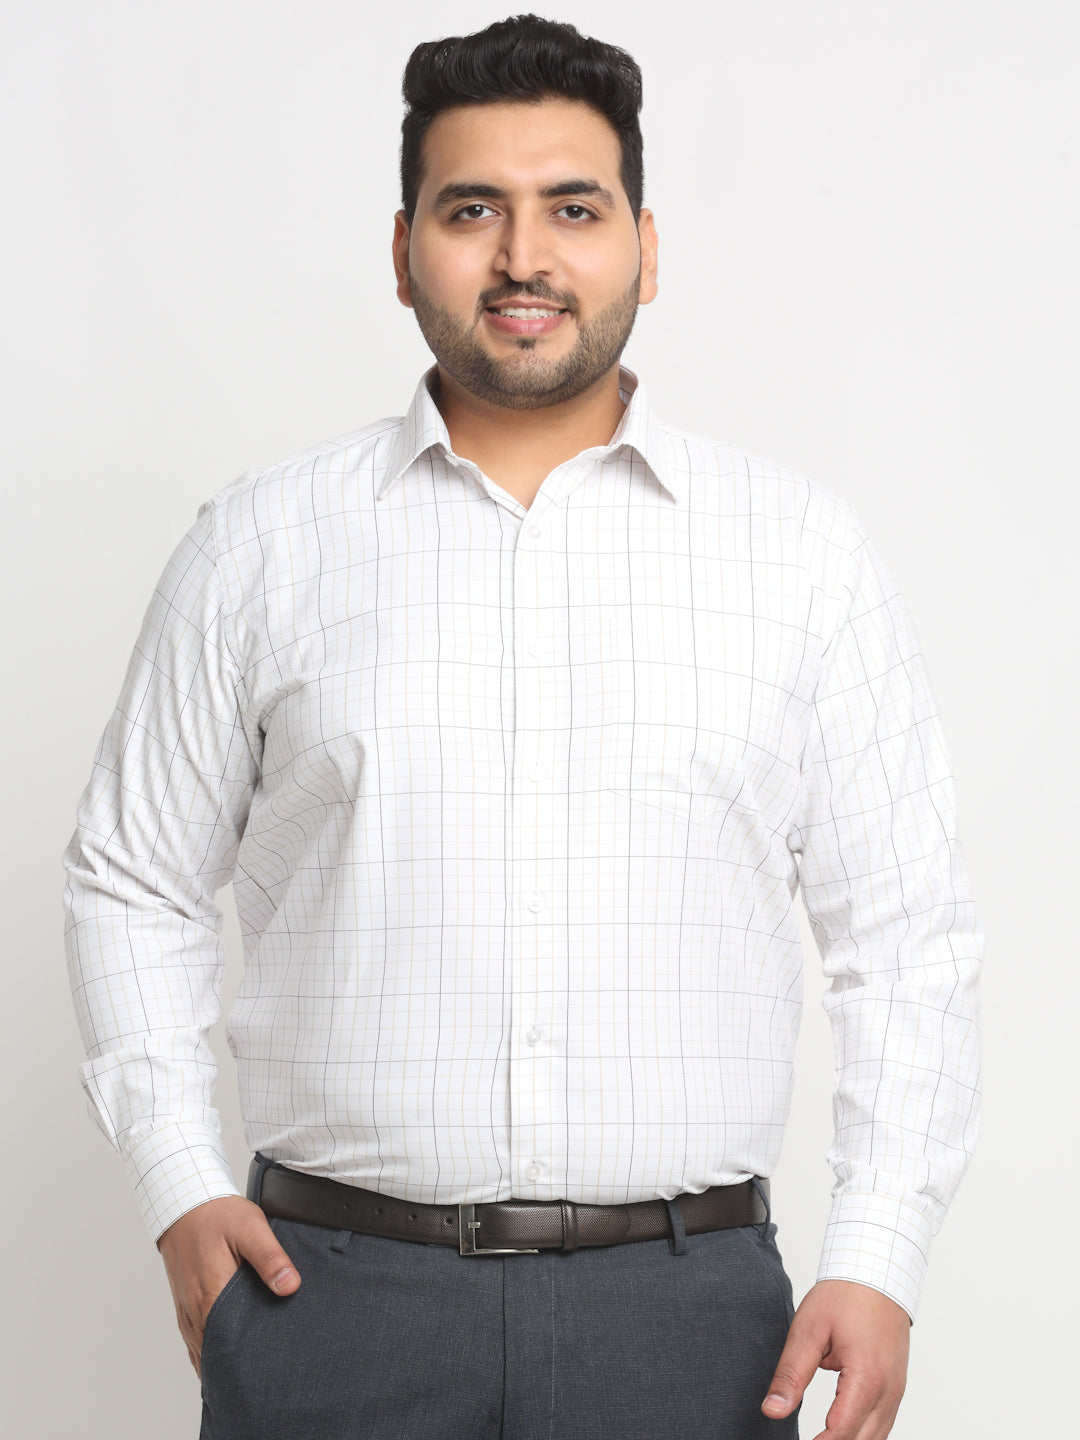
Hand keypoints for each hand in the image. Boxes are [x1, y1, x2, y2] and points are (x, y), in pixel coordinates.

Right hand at [156, 1195, 300, 1379]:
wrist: (185, 1203)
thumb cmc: (216, 1215)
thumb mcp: (250, 1228)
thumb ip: (270, 1258)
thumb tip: (290, 1286)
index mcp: (211, 1295)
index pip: (231, 1343)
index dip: (249, 1358)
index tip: (269, 1366)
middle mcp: (194, 1310)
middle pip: (217, 1352)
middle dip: (238, 1365)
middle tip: (264, 1373)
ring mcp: (186, 1310)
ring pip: (203, 1350)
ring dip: (222, 1361)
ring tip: (246, 1374)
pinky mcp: (184, 1306)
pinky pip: (194, 1341)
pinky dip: (208, 1353)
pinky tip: (223, 1359)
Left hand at [761, 1279, 910, 1438]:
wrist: (877, 1271)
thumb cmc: (845, 1296)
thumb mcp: (808, 1330)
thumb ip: (791, 1374)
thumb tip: (772, 1410)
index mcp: (867, 1378)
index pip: (840, 1432)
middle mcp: (888, 1391)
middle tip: (807, 1439)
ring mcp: (896, 1390)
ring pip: (877, 1438)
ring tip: (819, 1437)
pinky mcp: (896, 1386)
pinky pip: (883, 1424)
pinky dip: (864, 1433)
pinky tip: (843, 1431)